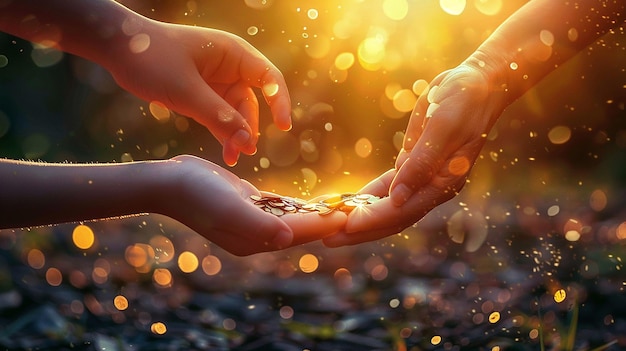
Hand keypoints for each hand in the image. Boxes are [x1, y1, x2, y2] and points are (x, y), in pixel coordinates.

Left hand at [106, 21, 291, 165]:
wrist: (118, 48)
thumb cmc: (152, 57)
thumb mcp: (185, 90)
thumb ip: (218, 116)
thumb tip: (247, 141)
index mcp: (233, 53)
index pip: (269, 78)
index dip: (280, 102)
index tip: (283, 127)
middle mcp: (230, 67)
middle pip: (252, 101)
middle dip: (249, 127)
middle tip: (243, 152)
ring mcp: (216, 81)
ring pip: (236, 113)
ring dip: (236, 135)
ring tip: (232, 158)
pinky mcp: (203, 94)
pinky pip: (220, 116)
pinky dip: (222, 133)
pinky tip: (225, 152)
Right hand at [166, 155, 344, 255]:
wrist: (169, 181)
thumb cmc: (196, 193)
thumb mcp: (227, 207)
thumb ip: (257, 224)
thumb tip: (288, 239)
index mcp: (253, 240)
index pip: (297, 232)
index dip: (324, 223)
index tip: (351, 215)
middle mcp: (256, 235)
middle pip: (299, 228)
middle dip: (326, 220)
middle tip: (357, 209)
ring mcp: (252, 221)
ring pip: (293, 218)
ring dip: (316, 213)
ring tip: (344, 205)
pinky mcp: (249, 205)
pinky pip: (281, 208)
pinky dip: (299, 205)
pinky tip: (316, 200)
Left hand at [324, 64, 504, 246]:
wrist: (476, 84)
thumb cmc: (464, 100)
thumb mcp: (443, 127)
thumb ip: (422, 163)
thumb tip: (397, 197)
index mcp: (444, 182)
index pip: (404, 209)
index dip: (374, 219)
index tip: (346, 226)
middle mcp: (433, 187)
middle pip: (393, 217)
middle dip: (361, 229)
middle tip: (328, 240)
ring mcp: (422, 178)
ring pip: (388, 207)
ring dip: (360, 217)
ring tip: (330, 227)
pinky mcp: (411, 165)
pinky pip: (386, 188)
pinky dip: (366, 197)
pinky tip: (346, 204)